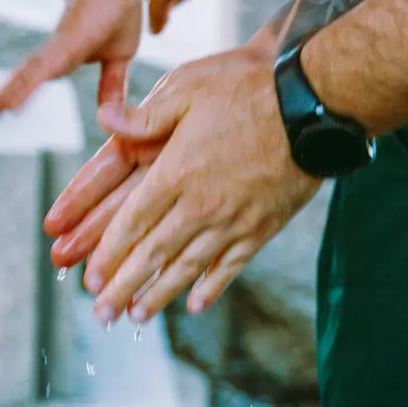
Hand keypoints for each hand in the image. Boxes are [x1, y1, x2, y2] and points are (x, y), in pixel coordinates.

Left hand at [0, 0, 182, 137]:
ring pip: (20, 81)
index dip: (1, 104)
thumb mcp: (118, 59)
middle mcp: (49, 56)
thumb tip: (107, 114)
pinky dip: (26, 89)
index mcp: (58, 60)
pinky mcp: (67, 43)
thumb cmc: (117, 7)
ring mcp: (55, 49)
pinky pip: (43, 70)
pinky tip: (10, 107)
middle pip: (13, 87)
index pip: (24, 87)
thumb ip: (110, 87)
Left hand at [78, 48, 320, 323]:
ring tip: (136, 317)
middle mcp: (200, 206)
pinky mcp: (263, 227)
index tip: (90, 279)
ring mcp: (233, 221)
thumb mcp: (188, 89)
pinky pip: (232, 265)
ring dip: (159, 295)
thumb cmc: (250, 91)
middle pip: (153, 255)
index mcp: (176, 173)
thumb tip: (102, 118)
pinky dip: (212, 287)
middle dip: (123, 287)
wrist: (317, 107)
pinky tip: (194, 305)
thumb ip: (144, 115)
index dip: (108, 254)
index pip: (131, 223)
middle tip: (101, 314)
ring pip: (188, 267)